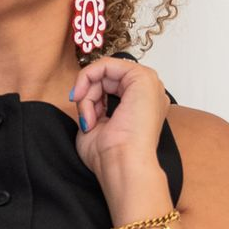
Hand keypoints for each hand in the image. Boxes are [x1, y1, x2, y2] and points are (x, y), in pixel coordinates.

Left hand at [70, 56, 171, 187]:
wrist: (122, 164)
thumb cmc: (110, 155)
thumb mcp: (95, 126)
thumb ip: (92, 108)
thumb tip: (82, 96)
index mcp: (142, 106)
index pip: (110, 87)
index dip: (90, 96)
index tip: (80, 114)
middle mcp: (148, 94)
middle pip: (107, 77)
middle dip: (87, 93)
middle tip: (83, 115)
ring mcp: (149, 84)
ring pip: (105, 71)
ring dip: (87, 91)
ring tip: (88, 117)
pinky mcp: (143, 77)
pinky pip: (106, 64)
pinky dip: (88, 78)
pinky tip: (84, 98)